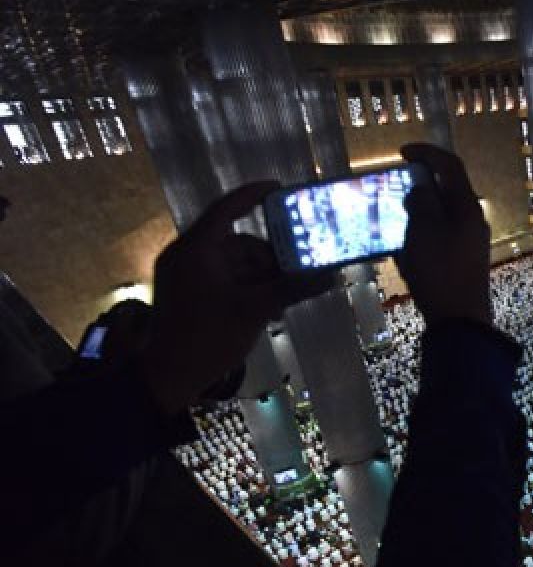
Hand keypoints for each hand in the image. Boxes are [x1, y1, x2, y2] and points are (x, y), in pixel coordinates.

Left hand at [137, 182, 332, 414]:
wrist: (169, 378)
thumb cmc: (207, 337)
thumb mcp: (254, 310)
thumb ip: (291, 288)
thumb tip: (330, 275)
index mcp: (195, 249)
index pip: (226, 209)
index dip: (253, 196)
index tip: (280, 188)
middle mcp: (187, 255)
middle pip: (237, 243)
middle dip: (269, 258)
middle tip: (297, 271)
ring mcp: (187, 276)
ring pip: (235, 265)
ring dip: (262, 279)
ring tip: (284, 300)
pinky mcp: (190, 294)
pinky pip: (226, 281)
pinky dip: (248, 289)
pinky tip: (269, 308)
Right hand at [396, 144, 491, 326]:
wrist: (459, 321)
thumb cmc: (440, 271)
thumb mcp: (423, 230)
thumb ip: (420, 202)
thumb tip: (420, 191)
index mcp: (467, 207)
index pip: (450, 166)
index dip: (427, 153)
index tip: (402, 152)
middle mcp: (472, 221)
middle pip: (447, 191)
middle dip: (419, 185)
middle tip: (394, 186)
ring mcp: (469, 243)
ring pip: (441, 215)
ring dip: (417, 211)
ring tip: (393, 218)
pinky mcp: (461, 262)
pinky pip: (439, 238)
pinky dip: (420, 235)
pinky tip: (402, 248)